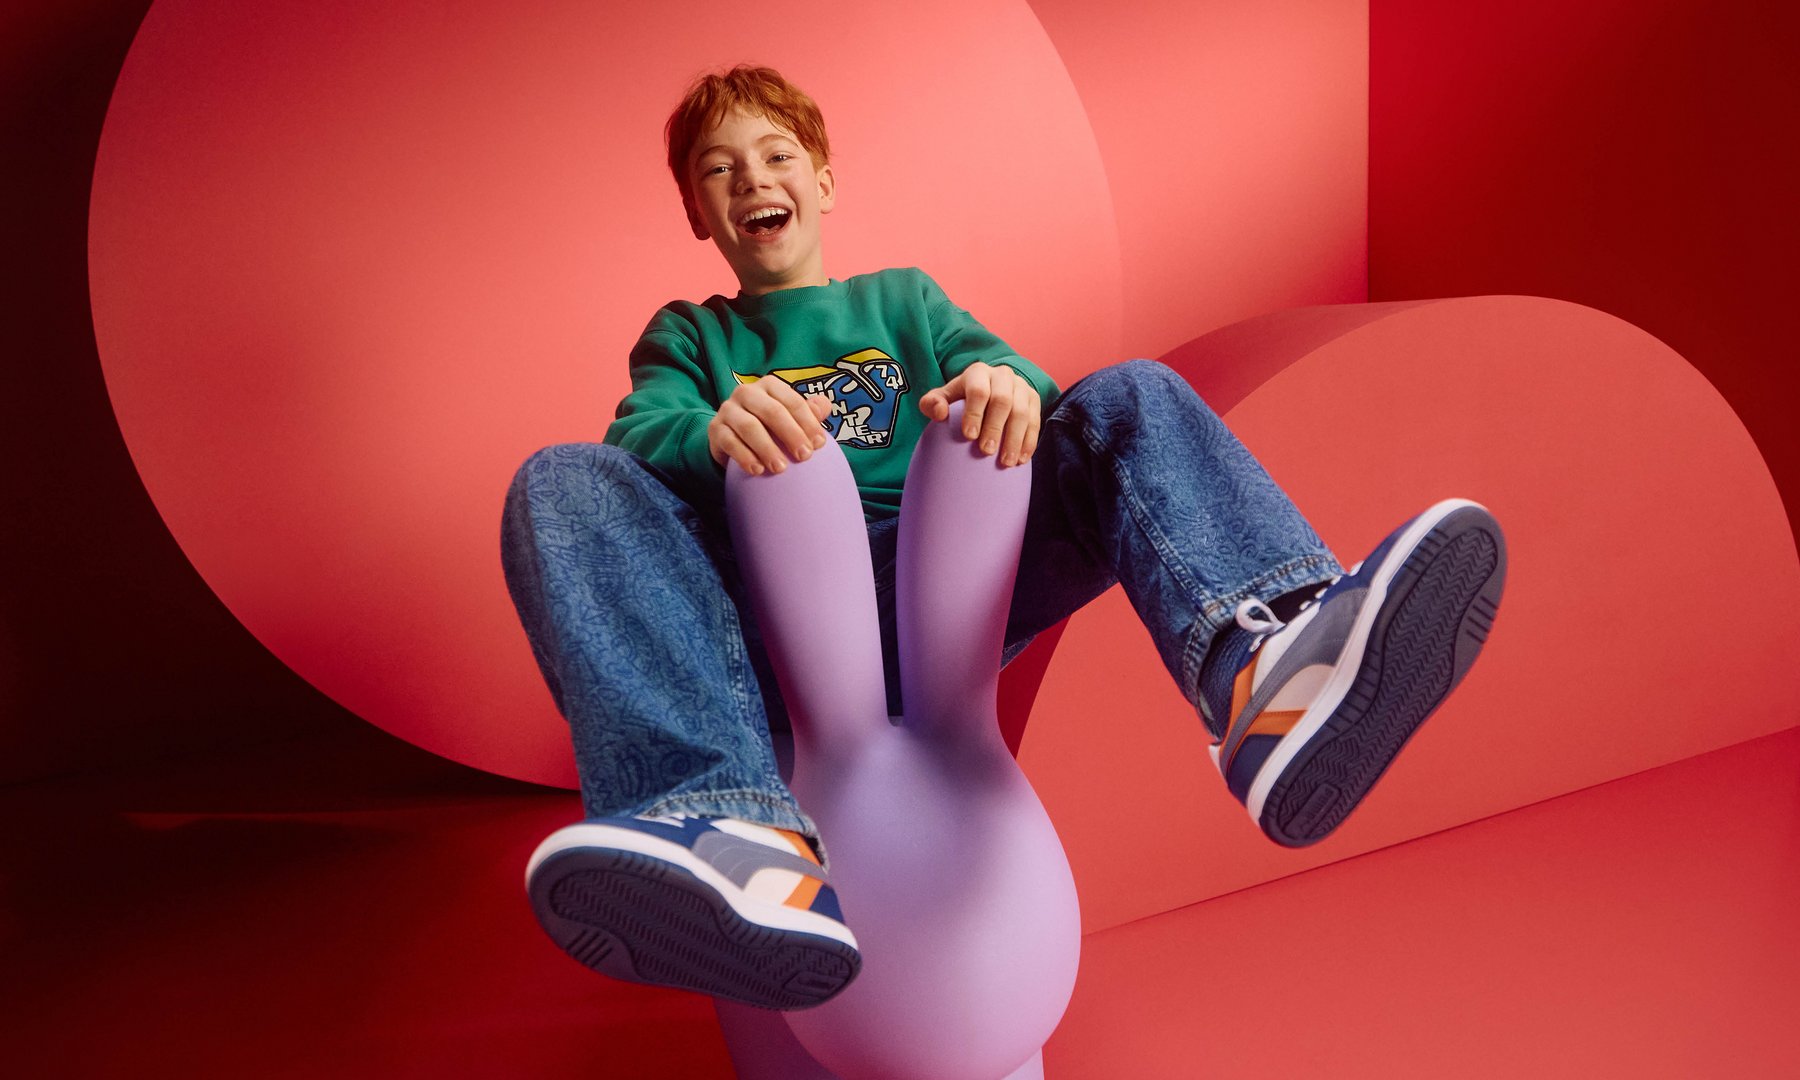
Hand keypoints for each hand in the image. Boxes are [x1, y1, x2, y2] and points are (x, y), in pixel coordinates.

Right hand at [709, 377, 832, 475]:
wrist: (732, 438)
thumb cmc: (769, 426)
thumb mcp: (789, 417)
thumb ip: (808, 412)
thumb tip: (825, 406)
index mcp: (769, 386)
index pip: (792, 401)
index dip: (807, 423)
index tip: (819, 445)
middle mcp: (747, 392)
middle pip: (772, 411)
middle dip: (790, 435)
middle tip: (804, 457)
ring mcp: (728, 409)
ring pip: (749, 426)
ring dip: (767, 448)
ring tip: (781, 468)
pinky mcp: (715, 428)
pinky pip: (730, 441)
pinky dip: (745, 457)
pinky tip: (757, 471)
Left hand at [918, 361, 1040, 467]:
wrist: (986, 392)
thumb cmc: (959, 400)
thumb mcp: (942, 398)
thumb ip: (932, 403)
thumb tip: (939, 413)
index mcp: (978, 372)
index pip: (978, 391)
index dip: (974, 413)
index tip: (969, 436)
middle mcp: (1003, 375)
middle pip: (1003, 401)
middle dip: (995, 428)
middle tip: (987, 452)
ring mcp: (1021, 386)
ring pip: (1022, 412)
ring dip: (1015, 439)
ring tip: (1006, 462)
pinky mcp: (1034, 399)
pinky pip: (1035, 421)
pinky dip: (1029, 442)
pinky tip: (1021, 459)